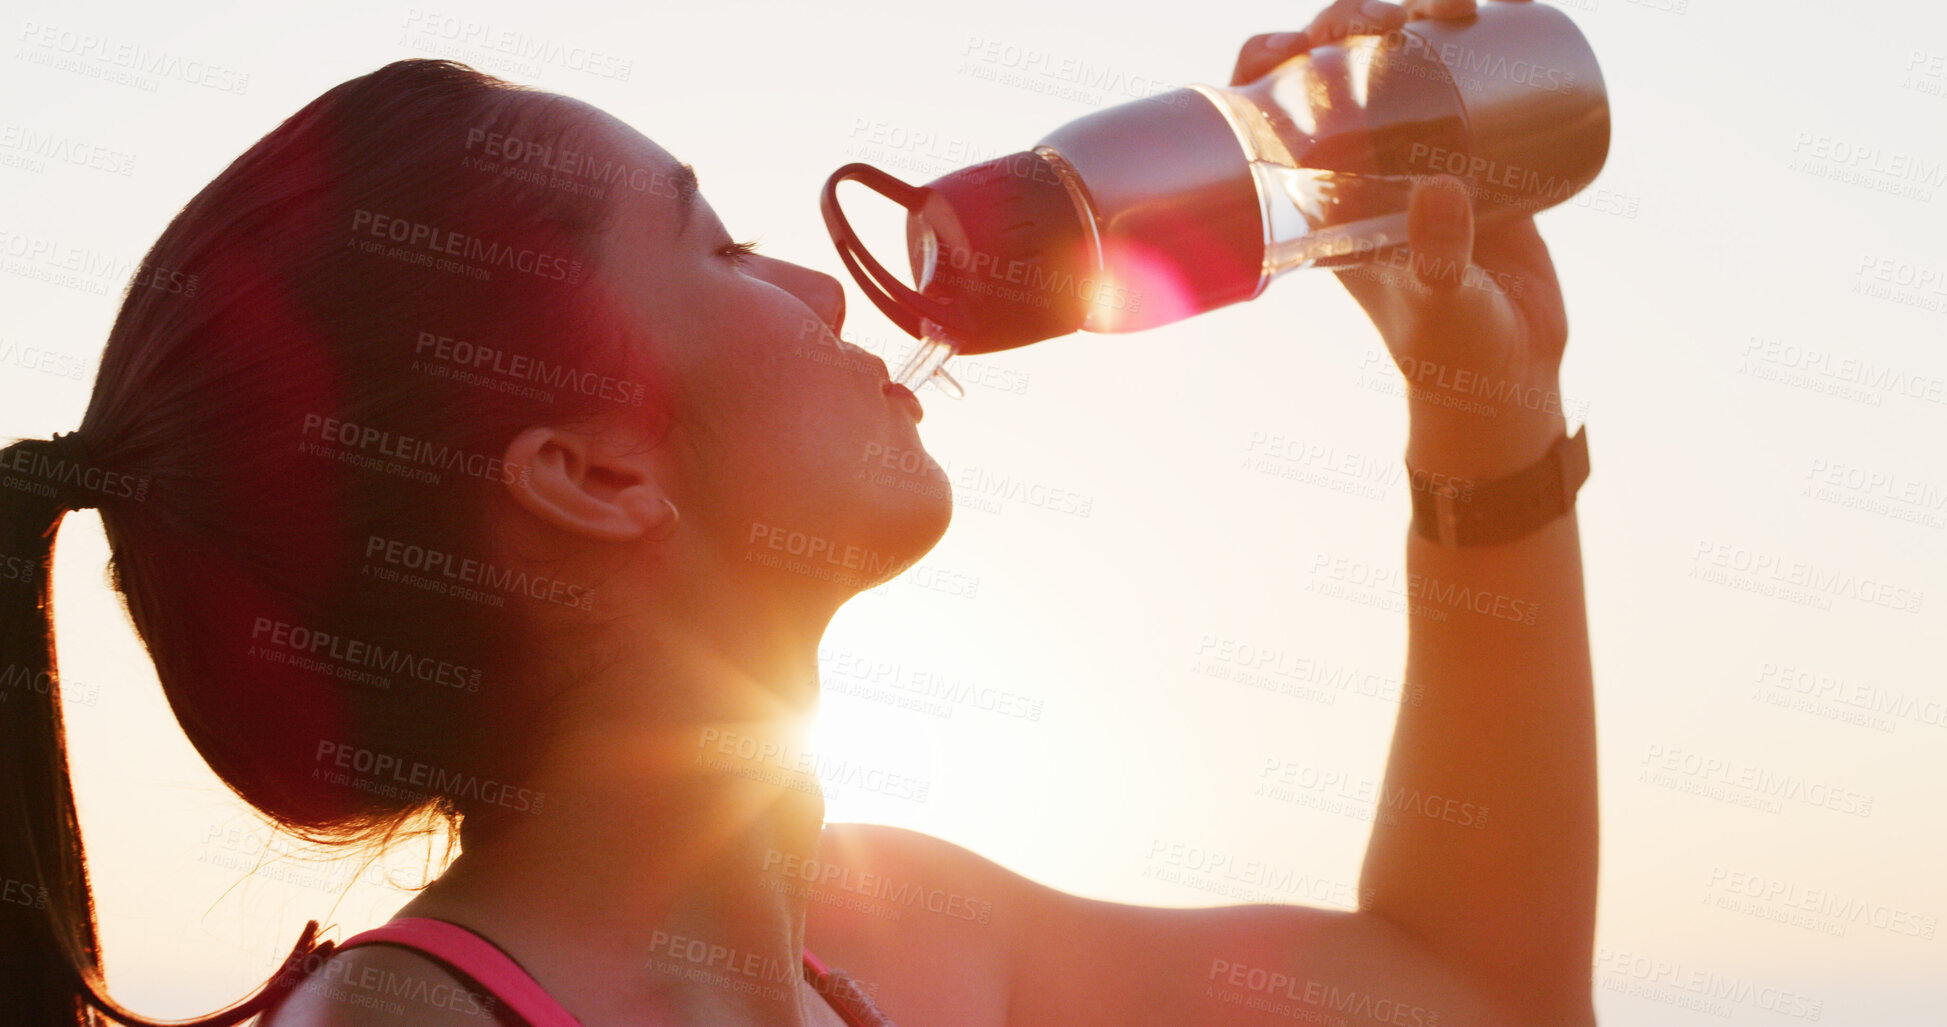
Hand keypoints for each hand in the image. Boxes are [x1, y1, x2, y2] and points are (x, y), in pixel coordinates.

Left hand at [1230, 0, 1571, 480]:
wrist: (1509, 371)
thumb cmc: (1453, 347)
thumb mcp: (1438, 303)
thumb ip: (1435, 260)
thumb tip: (1439, 191)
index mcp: (1317, 192)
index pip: (1269, 106)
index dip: (1273, 58)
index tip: (1309, 44)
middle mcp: (1358, 162)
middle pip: (1335, 63)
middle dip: (1354, 19)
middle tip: (1394, 19)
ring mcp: (1417, 151)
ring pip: (1401, 56)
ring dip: (1418, 10)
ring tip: (1459, 6)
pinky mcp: (1477, 151)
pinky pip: (1468, 76)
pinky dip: (1476, 34)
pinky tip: (1495, 7)